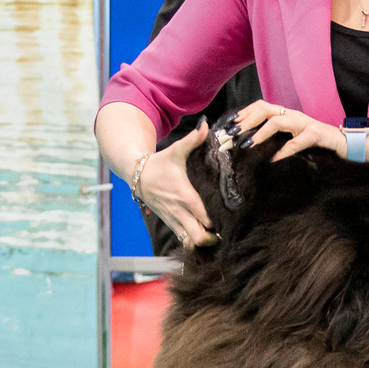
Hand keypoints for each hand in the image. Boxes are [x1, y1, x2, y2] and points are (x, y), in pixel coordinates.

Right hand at [131, 123, 214, 247]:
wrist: (136, 174)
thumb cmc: (159, 163)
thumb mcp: (176, 151)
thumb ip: (192, 140)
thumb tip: (205, 125)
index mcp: (185, 196)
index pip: (206, 219)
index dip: (220, 222)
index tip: (232, 218)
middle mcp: (180, 212)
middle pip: (199, 238)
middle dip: (214, 238)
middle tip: (226, 230)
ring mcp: (173, 220)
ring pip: (190, 242)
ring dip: (204, 241)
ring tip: (216, 233)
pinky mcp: (169, 223)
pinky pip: (183, 239)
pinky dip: (193, 240)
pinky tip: (204, 233)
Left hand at [235, 100, 348, 162]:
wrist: (343, 143)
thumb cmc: (315, 143)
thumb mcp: (291, 138)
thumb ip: (275, 138)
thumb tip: (249, 145)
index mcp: (285, 115)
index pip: (260, 107)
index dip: (243, 114)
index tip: (228, 125)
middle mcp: (292, 115)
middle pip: (265, 108)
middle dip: (246, 120)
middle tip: (232, 134)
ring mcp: (304, 123)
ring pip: (278, 121)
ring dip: (260, 132)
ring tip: (248, 145)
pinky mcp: (315, 134)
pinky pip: (297, 142)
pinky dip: (284, 151)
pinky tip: (275, 160)